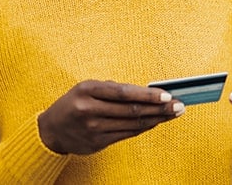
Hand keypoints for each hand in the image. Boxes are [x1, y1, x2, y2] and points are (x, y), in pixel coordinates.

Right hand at [37, 80, 182, 154]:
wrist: (51, 130)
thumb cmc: (76, 103)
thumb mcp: (88, 88)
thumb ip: (115, 89)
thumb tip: (149, 91)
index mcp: (87, 90)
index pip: (124, 92)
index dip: (147, 94)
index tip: (167, 94)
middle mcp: (89, 110)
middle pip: (132, 110)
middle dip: (160, 107)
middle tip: (180, 105)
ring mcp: (93, 128)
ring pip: (133, 123)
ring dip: (157, 118)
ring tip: (174, 113)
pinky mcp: (97, 142)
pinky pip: (127, 134)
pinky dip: (144, 127)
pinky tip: (156, 121)